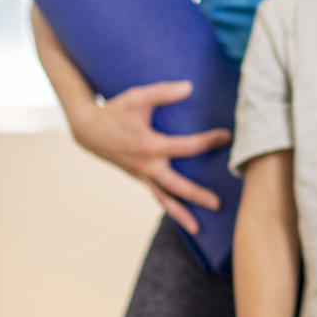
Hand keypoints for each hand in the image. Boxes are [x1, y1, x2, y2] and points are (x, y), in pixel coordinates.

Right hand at [70, 80, 230, 233]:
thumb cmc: (114, 111)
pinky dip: (169, 205)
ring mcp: (141, 174)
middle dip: (196, 196)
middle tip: (217, 204)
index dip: (208, 142)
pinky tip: (182, 214)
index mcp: (148, 146)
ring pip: (162, 198)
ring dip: (179, 214)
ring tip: (197, 228)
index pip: (185, 148)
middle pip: (174, 187)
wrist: (88, 129)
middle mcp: (146, 166)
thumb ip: (162, 92)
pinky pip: (156, 194)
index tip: (228, 137)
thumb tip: (189, 87)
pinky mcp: (138, 177)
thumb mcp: (136, 97)